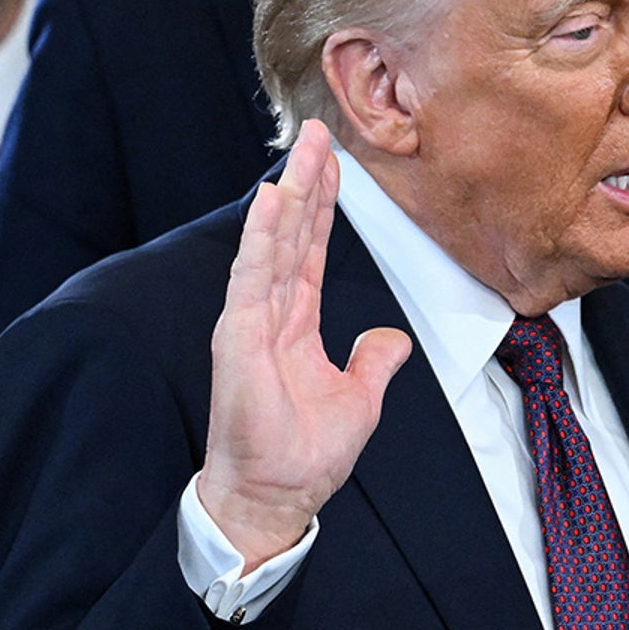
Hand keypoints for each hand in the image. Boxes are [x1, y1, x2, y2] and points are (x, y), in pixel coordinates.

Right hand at [196, 120, 411, 566]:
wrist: (275, 498)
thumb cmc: (302, 456)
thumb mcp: (359, 399)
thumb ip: (373, 360)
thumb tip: (389, 338)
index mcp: (295, 322)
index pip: (311, 249)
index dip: (323, 206)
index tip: (333, 163)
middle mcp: (270, 312)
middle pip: (292, 233)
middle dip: (306, 181)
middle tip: (318, 132)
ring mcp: (251, 320)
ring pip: (274, 242)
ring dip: (289, 193)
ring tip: (303, 149)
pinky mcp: (239, 336)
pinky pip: (253, 275)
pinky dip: (263, 236)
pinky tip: (272, 199)